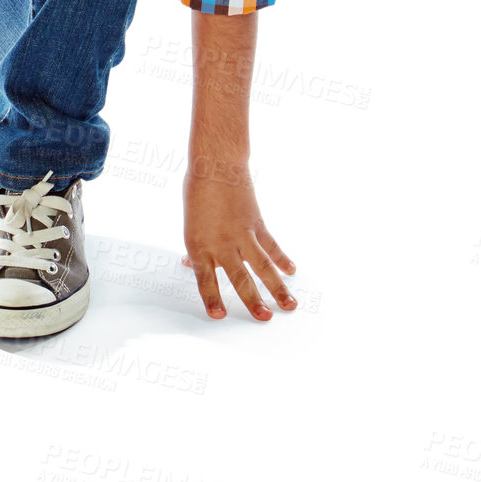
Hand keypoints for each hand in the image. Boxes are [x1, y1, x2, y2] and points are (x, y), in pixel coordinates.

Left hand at [182, 158, 296, 320]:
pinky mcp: (256, 223)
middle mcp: (221, 244)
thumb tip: (190, 264)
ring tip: (289, 305)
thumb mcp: (189, 222)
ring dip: (277, 287)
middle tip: (264, 318)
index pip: (205, 279)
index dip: (212, 299)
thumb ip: (195, 247)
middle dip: (252, 301)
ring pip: (262, 266)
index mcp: (200, 245)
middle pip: (239, 278)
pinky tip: (291, 270)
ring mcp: (241, 234)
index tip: (219, 316)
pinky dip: (282, 259)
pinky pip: (271, 245)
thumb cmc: (197, 191)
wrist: (216, 163)